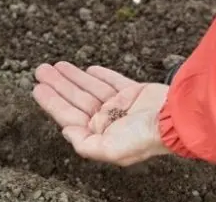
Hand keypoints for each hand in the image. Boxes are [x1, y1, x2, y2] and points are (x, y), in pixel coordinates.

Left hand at [32, 61, 171, 165]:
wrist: (178, 119)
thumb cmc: (145, 137)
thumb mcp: (110, 150)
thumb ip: (85, 144)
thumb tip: (65, 131)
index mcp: (100, 135)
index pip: (69, 116)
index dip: (52, 102)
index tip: (37, 88)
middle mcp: (108, 121)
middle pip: (76, 99)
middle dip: (58, 85)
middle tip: (40, 70)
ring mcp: (122, 106)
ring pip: (90, 88)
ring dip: (73, 76)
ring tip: (55, 65)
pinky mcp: (135, 93)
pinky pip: (113, 82)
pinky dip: (100, 75)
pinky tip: (88, 69)